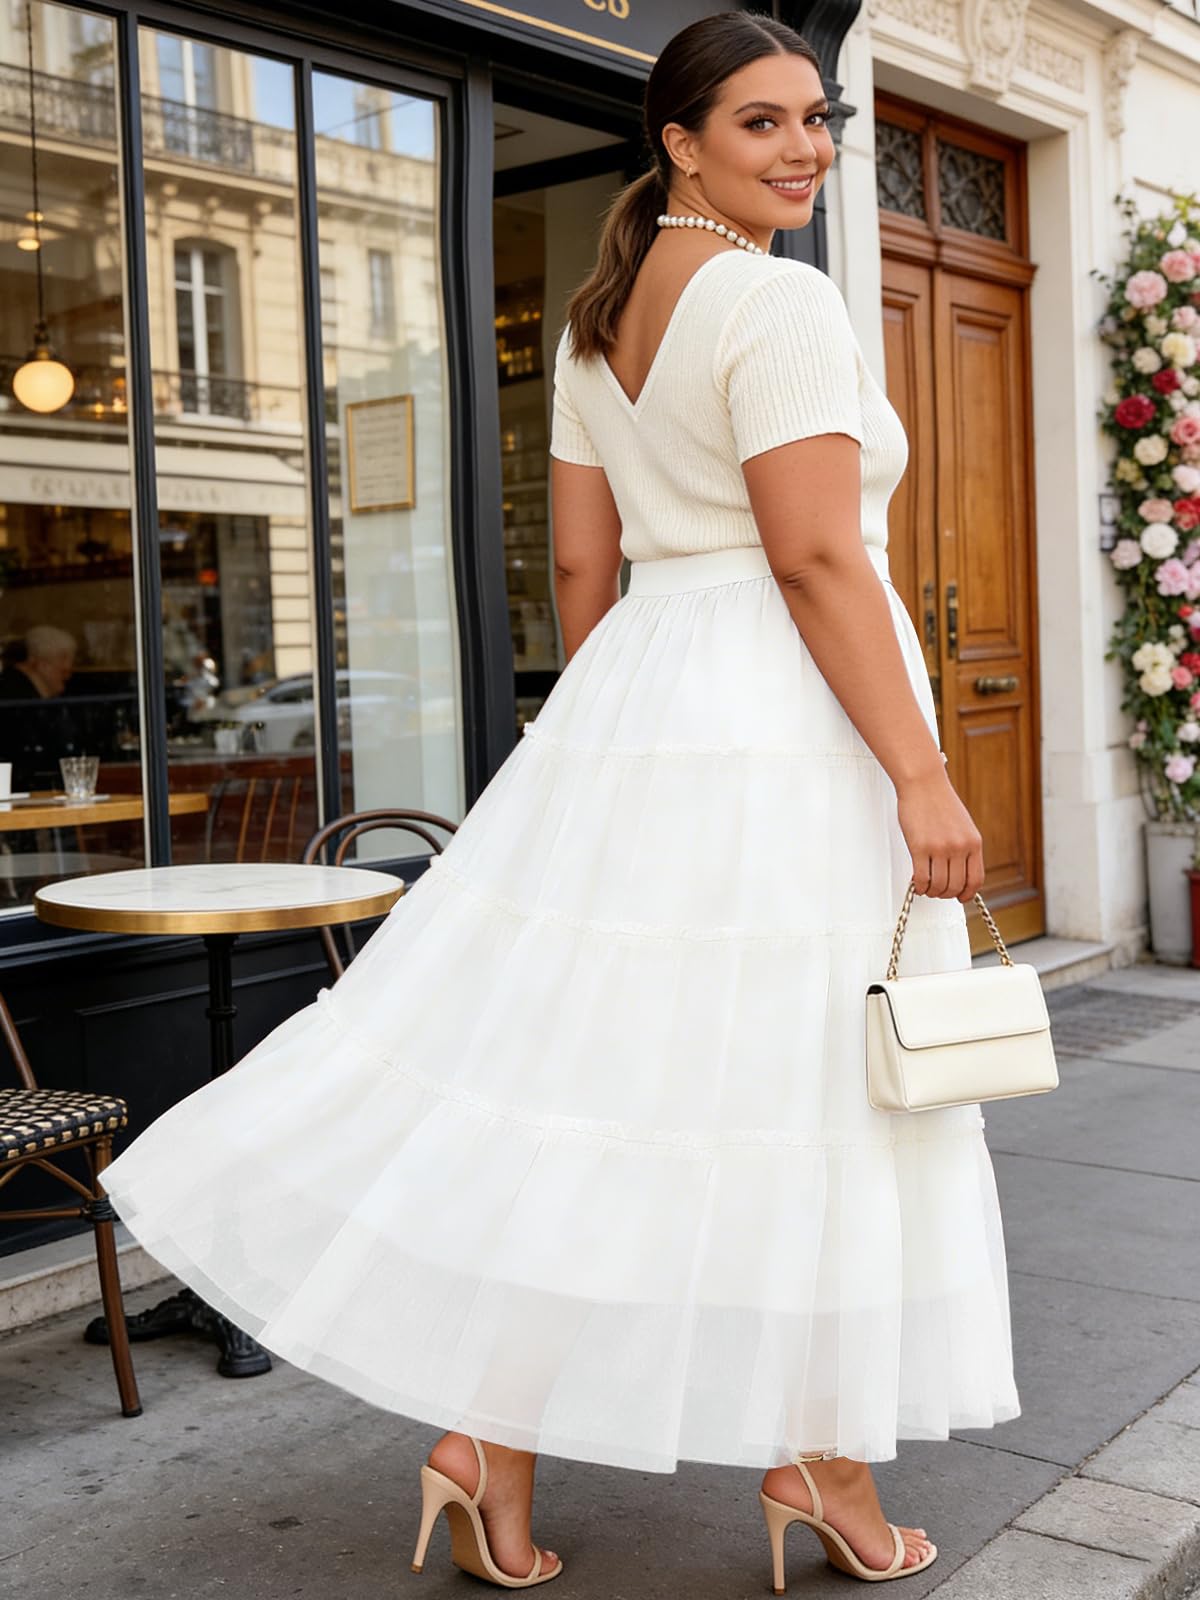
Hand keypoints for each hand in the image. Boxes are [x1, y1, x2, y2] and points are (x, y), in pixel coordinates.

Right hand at [895, 769, 984, 902]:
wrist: (923, 783)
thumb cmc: (939, 801)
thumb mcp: (962, 825)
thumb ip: (964, 847)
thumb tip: (960, 871)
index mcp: (973, 843)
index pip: (975, 879)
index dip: (967, 893)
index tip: (961, 897)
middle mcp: (959, 847)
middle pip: (955, 886)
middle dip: (946, 894)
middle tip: (937, 891)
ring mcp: (940, 848)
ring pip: (938, 885)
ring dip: (931, 891)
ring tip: (926, 887)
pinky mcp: (920, 847)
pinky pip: (922, 878)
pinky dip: (919, 886)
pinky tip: (917, 883)